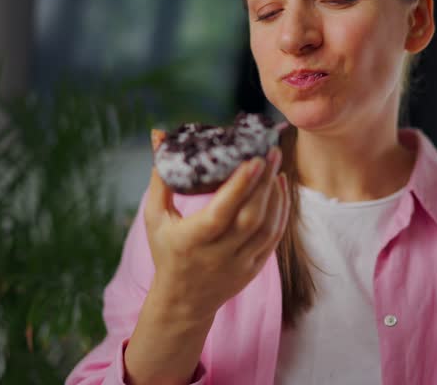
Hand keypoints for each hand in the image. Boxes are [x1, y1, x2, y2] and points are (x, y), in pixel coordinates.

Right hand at [144, 129, 288, 322]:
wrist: (183, 300)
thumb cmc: (167, 251)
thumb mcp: (156, 217)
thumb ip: (161, 177)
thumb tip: (159, 135)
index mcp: (191, 241)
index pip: (221, 213)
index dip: (240, 187)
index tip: (254, 160)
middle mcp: (217, 255)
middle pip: (250, 217)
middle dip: (264, 183)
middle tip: (272, 152)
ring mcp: (239, 264)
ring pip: (267, 228)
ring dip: (275, 195)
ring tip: (276, 166)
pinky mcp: (254, 268)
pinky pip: (273, 238)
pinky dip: (281, 211)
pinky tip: (280, 188)